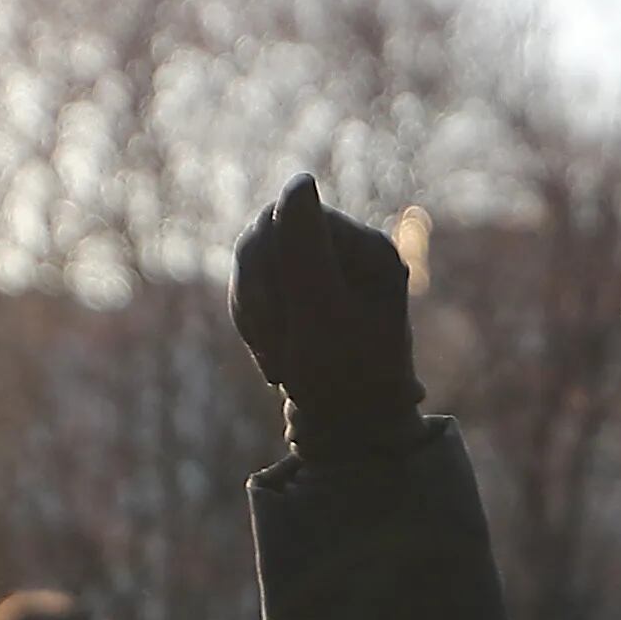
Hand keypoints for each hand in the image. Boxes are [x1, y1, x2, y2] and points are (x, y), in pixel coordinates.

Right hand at [230, 174, 424, 463]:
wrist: (352, 438)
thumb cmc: (344, 380)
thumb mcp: (321, 314)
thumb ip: (305, 248)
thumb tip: (298, 181)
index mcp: (366, 248)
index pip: (287, 219)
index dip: (267, 268)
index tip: (280, 322)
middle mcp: (350, 252)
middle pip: (265, 238)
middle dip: (258, 297)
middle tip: (277, 354)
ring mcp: (326, 274)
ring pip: (254, 265)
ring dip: (254, 316)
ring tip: (278, 363)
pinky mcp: (305, 295)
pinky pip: (257, 291)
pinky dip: (256, 326)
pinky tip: (275, 361)